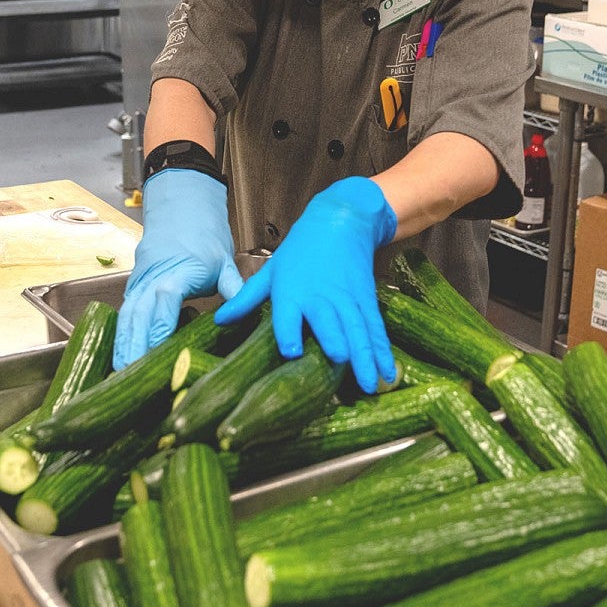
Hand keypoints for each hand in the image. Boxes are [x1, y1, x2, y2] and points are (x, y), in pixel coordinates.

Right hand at [114, 169, 243, 368]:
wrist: (181, 210)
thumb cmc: (204, 238)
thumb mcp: (224, 262)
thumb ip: (234, 288)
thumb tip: (248, 312)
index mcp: (179, 270)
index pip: (166, 299)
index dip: (160, 325)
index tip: (156, 351)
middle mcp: (154, 277)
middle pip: (140, 312)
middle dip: (134, 343)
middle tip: (130, 373)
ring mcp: (140, 282)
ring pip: (127, 314)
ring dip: (121, 343)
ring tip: (118, 372)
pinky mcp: (134, 288)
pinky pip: (125, 313)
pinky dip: (120, 335)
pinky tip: (117, 359)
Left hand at [214, 177, 397, 393]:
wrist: (341, 222)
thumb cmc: (300, 251)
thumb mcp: (271, 271)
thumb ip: (247, 299)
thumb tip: (218, 320)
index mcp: (292, 292)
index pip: (288, 314)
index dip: (290, 332)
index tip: (293, 352)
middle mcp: (321, 298)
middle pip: (330, 321)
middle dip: (336, 341)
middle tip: (341, 362)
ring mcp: (347, 300)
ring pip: (358, 330)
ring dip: (366, 356)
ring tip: (370, 384)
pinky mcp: (367, 302)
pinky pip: (375, 330)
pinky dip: (383, 352)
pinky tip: (388, 372)